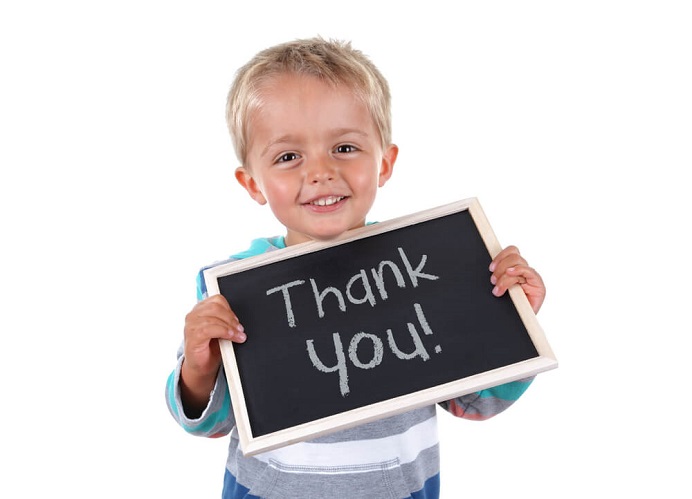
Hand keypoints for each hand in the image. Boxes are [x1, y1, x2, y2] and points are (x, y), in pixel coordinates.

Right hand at [180, 294, 245, 414]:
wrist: (201, 366)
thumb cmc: (211, 348)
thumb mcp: (222, 330)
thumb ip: (227, 321)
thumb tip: (240, 319)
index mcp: (201, 310)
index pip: (217, 299)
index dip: (230, 309)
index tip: (237, 321)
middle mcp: (194, 315)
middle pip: (216, 307)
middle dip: (231, 318)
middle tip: (240, 329)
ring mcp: (191, 325)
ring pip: (214, 317)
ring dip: (230, 326)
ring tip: (238, 335)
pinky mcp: (192, 336)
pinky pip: (209, 329)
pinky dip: (223, 331)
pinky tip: (230, 337)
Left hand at [489, 245, 544, 313]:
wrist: (517, 325)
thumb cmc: (507, 308)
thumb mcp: (498, 289)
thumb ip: (498, 277)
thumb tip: (490, 268)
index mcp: (515, 269)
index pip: (511, 251)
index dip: (500, 256)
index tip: (490, 268)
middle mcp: (524, 271)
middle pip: (514, 255)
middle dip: (500, 266)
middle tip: (493, 280)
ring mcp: (531, 278)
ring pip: (518, 263)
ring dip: (505, 275)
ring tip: (498, 289)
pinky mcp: (538, 286)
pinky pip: (529, 272)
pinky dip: (518, 271)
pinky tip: (510, 275)